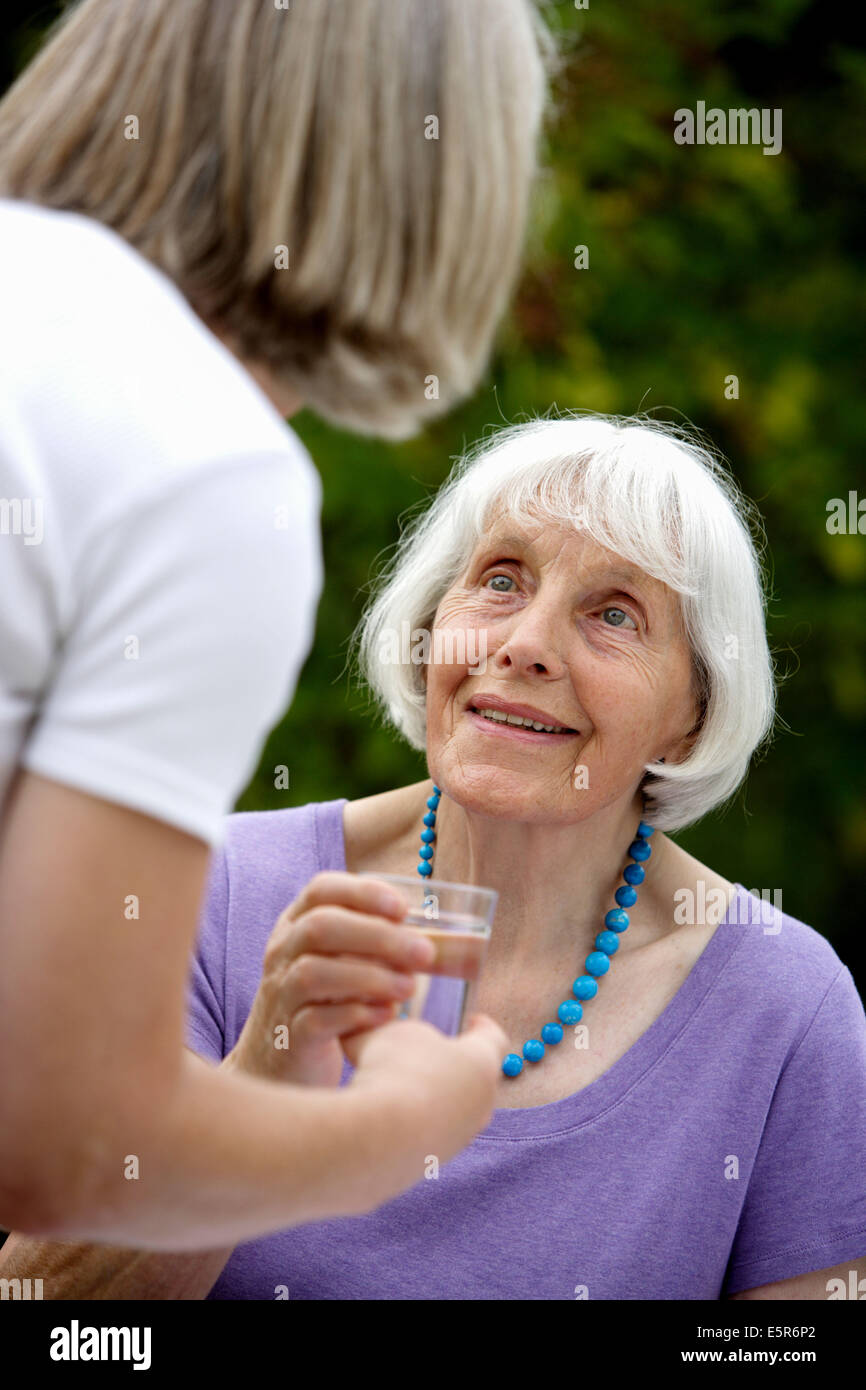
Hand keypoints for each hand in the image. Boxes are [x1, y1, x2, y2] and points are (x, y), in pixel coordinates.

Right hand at [223, 871, 435, 1086]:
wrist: (276, 1061)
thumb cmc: (323, 1000)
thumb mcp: (338, 961)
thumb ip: (372, 942)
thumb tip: (440, 936)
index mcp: (296, 924)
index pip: (321, 889)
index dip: (364, 892)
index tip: (404, 908)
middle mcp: (283, 953)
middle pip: (321, 927)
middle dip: (378, 936)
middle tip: (425, 954)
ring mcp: (281, 994)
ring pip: (314, 973)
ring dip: (370, 976)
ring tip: (410, 988)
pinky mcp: (288, 1037)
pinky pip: (316, 1020)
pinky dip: (356, 1014)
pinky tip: (386, 1016)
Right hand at [345, 1013, 508, 1167]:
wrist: (381, 1137)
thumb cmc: (395, 1071)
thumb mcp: (385, 1032)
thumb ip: (382, 1028)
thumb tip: (363, 1028)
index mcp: (480, 1062)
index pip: (494, 1040)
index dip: (482, 1027)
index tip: (471, 1021)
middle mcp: (480, 1103)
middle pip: (476, 1079)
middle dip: (454, 1066)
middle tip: (427, 1055)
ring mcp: (460, 1137)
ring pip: (454, 1112)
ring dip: (432, 1100)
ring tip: (398, 1089)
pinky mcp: (435, 1162)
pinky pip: (430, 1137)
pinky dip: (413, 1126)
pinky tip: (387, 1120)